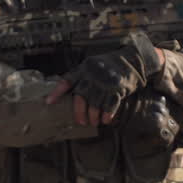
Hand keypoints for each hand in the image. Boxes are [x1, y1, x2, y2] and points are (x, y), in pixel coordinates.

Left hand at [46, 33, 164, 126]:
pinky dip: (107, 114)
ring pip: (95, 103)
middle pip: (81, 96)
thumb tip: (69, 94)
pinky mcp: (118, 87)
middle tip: (81, 122)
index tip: (49, 102)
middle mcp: (93, 74)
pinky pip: (111, 105)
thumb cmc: (109, 66)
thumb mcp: (93, 65)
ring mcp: (105, 81)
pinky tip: (105, 120)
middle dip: (79, 112)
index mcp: (84, 68)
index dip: (57, 92)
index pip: (67, 80)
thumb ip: (82, 76)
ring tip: (93, 122)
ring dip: (93, 116)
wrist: (133, 59)